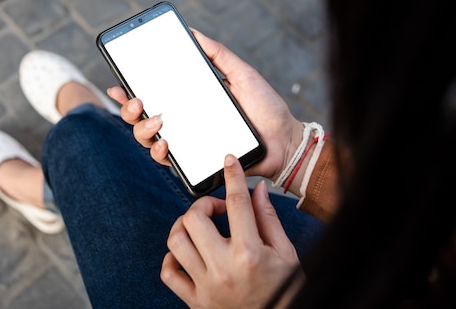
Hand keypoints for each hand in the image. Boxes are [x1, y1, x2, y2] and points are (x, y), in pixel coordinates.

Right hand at [107, 30, 302, 181]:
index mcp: (189, 100)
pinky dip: (159, 152)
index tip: (118, 83)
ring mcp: (187, 141)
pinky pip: (168, 160)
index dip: (130, 91)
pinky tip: (164, 144)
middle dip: (129, 109)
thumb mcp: (241, 73)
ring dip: (142, 129)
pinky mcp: (195, 161)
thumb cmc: (264, 107)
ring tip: (156, 120)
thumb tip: (193, 33)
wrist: (283, 139)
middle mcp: (183, 121)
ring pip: (148, 139)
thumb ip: (217, 54)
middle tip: (137, 100)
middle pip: (141, 117)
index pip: (154, 95)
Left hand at [160, 155, 300, 307]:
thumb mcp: (287, 254)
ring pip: (176, 242)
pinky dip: (171, 258)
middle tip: (219, 209)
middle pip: (195, 217)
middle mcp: (224, 268)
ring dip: (184, 226)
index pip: (237, 203)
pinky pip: (169, 273)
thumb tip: (257, 189)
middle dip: (205, 203)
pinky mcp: (195, 301)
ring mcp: (206, 286)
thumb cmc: (285, 292)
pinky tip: (187, 252)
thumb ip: (269, 219)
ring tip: (200, 227)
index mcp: (250, 254)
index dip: (233, 176)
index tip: (229, 161)